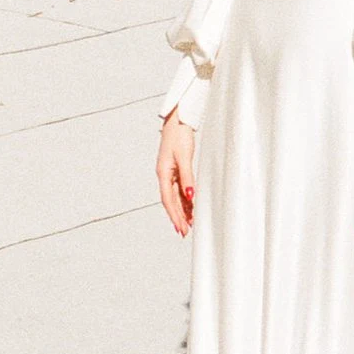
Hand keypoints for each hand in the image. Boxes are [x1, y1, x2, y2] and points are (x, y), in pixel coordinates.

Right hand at [156, 110, 197, 236]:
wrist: (178, 121)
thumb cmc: (178, 136)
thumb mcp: (184, 157)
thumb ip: (187, 178)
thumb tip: (190, 196)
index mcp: (163, 173)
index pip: (167, 200)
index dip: (174, 215)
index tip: (180, 228)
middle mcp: (164, 175)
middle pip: (170, 201)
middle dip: (177, 217)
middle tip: (184, 232)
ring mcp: (169, 173)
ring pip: (175, 197)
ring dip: (181, 210)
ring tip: (189, 224)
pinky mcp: (176, 170)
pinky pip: (179, 189)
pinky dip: (184, 200)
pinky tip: (190, 208)